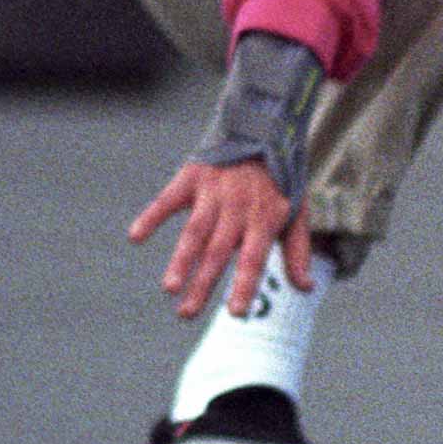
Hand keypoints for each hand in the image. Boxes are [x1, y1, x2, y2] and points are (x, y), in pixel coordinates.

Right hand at [128, 156, 314, 321]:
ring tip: (169, 287)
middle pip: (218, 253)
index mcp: (264, 219)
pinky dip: (152, 216)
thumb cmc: (280, 180)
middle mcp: (238, 208)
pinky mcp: (193, 177)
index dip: (244, 286)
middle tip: (186, 315)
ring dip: (181, 260)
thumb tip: (307, 288)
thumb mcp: (297, 213)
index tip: (236, 313)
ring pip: (195, 232)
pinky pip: (169, 199)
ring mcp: (214, 192)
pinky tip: (135, 236)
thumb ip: (298, 252)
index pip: (254, 260)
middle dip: (203, 285)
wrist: (264, 128)